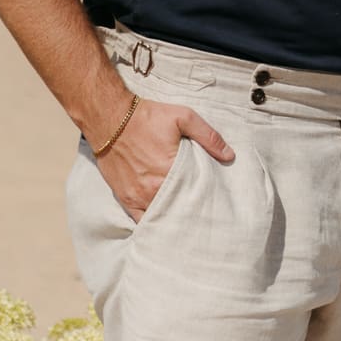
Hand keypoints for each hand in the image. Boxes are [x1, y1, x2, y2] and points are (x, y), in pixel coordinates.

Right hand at [92, 97, 233, 220]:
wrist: (110, 119)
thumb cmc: (148, 117)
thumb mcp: (184, 118)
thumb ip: (209, 137)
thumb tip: (229, 155)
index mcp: (169, 171)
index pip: (194, 194)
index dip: (205, 199)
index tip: (215, 203)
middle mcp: (152, 189)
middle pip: (178, 209)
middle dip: (191, 212)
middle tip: (204, 216)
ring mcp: (137, 196)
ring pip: (160, 217)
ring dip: (172, 219)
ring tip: (186, 221)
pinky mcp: (124, 198)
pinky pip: (140, 220)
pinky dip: (152, 223)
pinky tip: (164, 223)